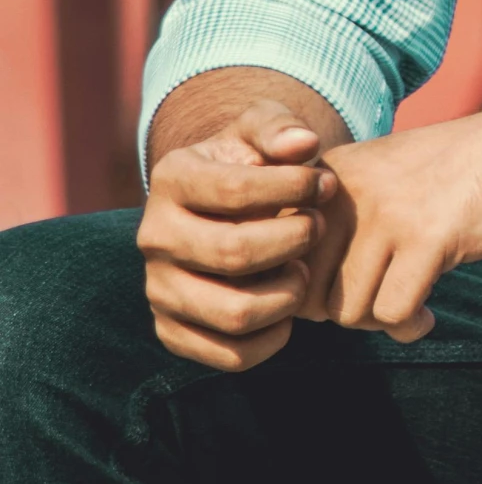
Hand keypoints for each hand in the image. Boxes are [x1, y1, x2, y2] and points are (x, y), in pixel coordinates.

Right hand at [138, 101, 337, 370]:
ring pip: (234, 312)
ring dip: (287, 294)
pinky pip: (230, 356)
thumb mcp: (261, 129)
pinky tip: (288, 304)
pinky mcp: (171, 331)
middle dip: (294, 240)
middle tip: (316, 227)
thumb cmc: (250, 163)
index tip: (325, 185)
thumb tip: (303, 144)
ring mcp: (158, 289)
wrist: (220, 208)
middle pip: (235, 253)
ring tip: (302, 269)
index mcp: (172, 179)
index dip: (294, 189)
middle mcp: (154, 236)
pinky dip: (273, 338)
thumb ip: (280, 127)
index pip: (236, 191)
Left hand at [301, 90, 481, 338]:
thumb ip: (338, 231)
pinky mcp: (428, 239)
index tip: (352, 286)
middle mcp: (348, 191)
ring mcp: (387, 213)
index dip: (310, 290)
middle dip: (345, 310)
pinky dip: (410, 325)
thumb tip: (303, 310)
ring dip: (380, 320)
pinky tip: (430, 311)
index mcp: (330, 175)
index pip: (280, 257)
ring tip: (410, 304)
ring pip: (347, 311)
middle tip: (384, 299)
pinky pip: (394, 314)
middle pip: (310, 293)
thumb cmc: (461, 175)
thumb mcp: (384, 185)